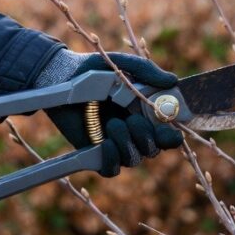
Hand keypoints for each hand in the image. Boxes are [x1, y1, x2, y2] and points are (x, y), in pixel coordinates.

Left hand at [33, 50, 184, 176]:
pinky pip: (111, 169)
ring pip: (134, 159)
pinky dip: (112, 159)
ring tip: (113, 124)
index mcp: (145, 113)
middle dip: (147, 137)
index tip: (169, 132)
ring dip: (127, 143)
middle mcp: (133, 131)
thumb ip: (146, 72)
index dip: (172, 138)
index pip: (167, 134)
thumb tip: (172, 81)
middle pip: (153, 149)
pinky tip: (106, 143)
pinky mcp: (95, 153)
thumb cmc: (94, 70)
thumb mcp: (122, 65)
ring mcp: (115, 143)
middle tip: (132, 119)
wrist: (62, 77)